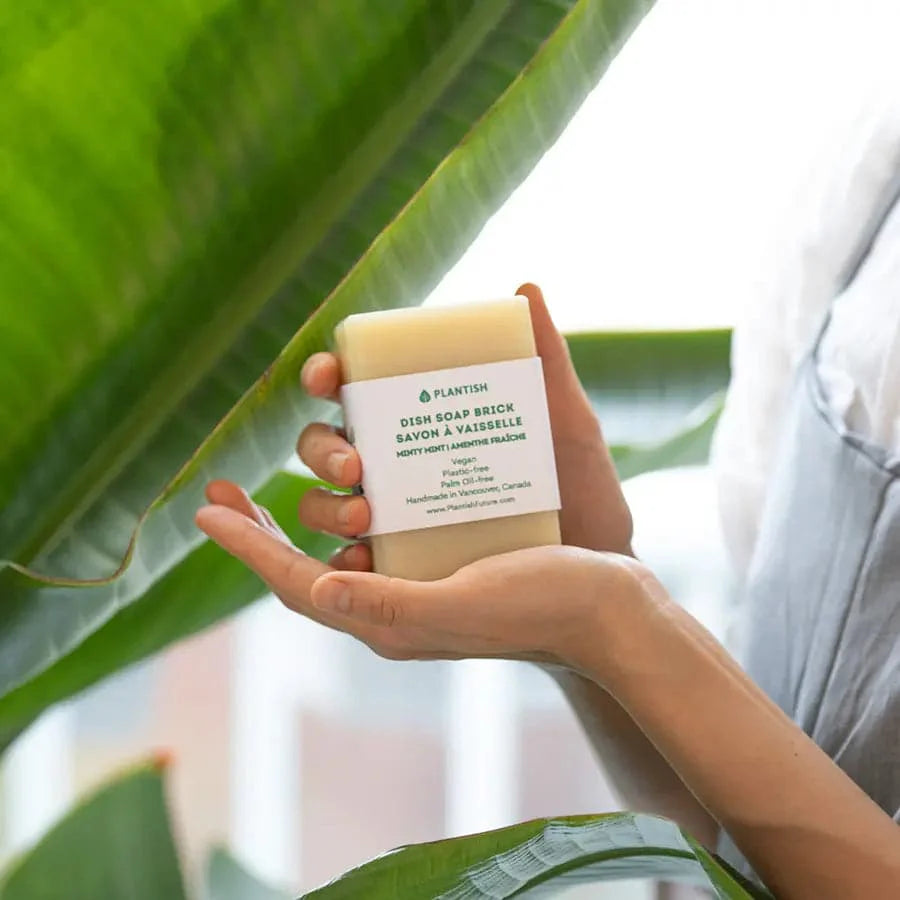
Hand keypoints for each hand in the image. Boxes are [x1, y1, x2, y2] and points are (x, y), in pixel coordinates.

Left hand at [194, 487, 644, 667]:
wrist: (604, 610)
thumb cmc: (541, 606)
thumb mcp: (463, 603)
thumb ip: (390, 601)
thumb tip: (317, 585)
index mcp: (387, 620)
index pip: (294, 584)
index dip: (248, 547)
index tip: (208, 507)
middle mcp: (393, 603)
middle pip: (306, 565)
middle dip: (268, 526)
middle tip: (235, 486)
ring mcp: (418, 582)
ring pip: (343, 544)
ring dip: (316, 505)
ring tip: (310, 467)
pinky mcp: (445, 561)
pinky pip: (384, 532)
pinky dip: (362, 502)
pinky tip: (372, 469)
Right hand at [292, 283, 632, 565]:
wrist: (602, 562)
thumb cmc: (582, 487)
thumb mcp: (567, 423)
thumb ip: (549, 362)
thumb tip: (528, 289)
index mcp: (422, 419)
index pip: (355, 387)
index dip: (326, 373)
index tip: (329, 375)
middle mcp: (400, 464)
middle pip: (325, 445)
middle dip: (321, 450)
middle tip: (355, 465)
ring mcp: (398, 517)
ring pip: (324, 503)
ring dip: (325, 507)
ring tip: (364, 516)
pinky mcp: (405, 569)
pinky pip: (352, 566)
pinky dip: (344, 564)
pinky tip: (361, 561)